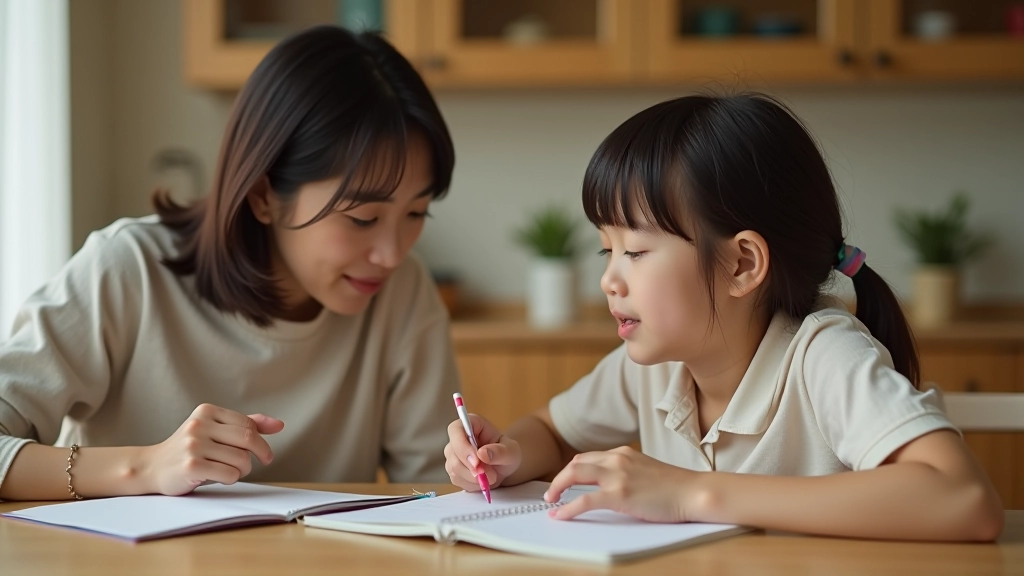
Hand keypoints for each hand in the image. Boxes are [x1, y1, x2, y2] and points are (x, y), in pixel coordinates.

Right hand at [137, 403, 284, 495]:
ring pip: (241, 460)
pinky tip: (217, 477)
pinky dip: (231, 479)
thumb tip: (279, 425)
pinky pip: (230, 475)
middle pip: (248, 439)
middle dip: (260, 454)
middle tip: (260, 463)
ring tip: (228, 470)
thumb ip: (246, 425)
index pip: (248, 424)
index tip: (264, 454)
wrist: (152, 467)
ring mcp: (193, 446)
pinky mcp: (191, 466)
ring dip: (242, 470)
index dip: (261, 441)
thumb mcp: (214, 430)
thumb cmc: (189, 449)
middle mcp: (199, 425)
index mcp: (206, 411)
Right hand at [443, 414, 520, 491]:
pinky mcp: (453, 470)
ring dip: (473, 477)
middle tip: (490, 475)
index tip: (476, 462)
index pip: (456, 430)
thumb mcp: (511, 451)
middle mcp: (458, 438)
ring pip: (454, 468)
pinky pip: (457, 479)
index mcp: (471, 424)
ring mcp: (453, 454)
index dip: (462, 446)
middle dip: (471, 468)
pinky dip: (471, 484)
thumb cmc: (507, 453)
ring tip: (491, 476)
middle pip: (452, 452)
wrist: (504, 466)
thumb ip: (500, 452)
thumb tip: (482, 454)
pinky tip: (482, 480)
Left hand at [543, 446, 702, 521]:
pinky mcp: (619, 494)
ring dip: (557, 488)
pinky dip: (568, 508)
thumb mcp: (646, 471)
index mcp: (623, 453)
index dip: (572, 470)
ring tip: (551, 502)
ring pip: (574, 475)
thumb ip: (627, 472)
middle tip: (552, 493)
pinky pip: (584, 500)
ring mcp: (617, 475)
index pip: (588, 457)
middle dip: (559, 478)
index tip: (564, 481)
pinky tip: (560, 516)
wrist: (694, 492)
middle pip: (576, 463)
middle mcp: (617, 459)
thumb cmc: (676, 487)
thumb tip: (612, 485)